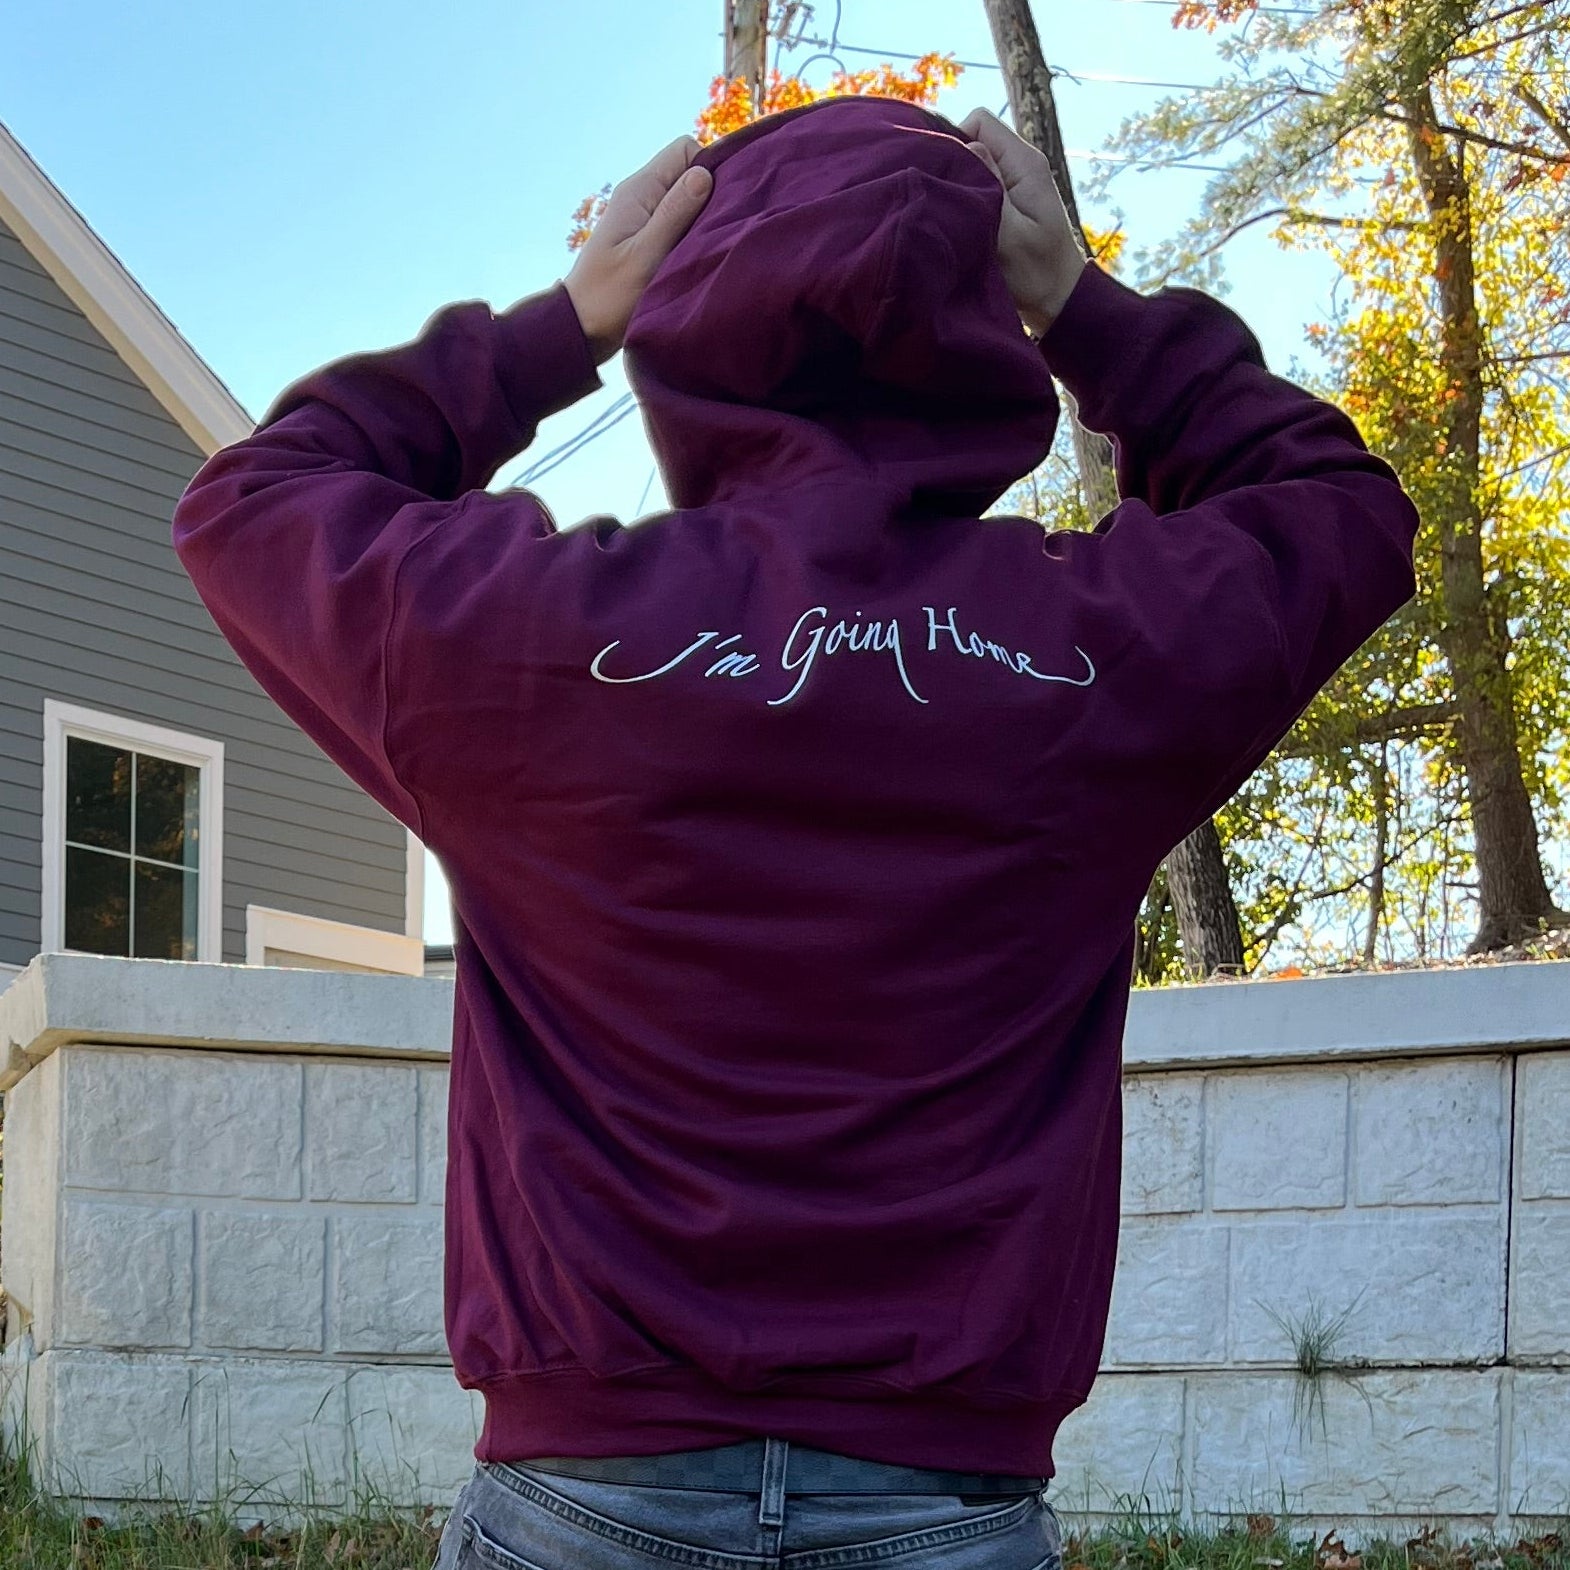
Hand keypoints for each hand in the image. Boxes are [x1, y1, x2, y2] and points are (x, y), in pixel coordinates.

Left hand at [562, 135, 713, 363]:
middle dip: (710, 194)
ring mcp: (644, 217)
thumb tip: (704, 175)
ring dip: (703, 219)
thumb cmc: (610, 295)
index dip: (708, 168)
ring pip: (687, 200)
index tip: (719, 204)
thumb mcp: (646, 255)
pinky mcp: (648, 239)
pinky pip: (680, 223)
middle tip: (718, 230)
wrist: (582, 327)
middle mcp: (642, 195)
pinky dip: (693, 234)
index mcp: (639, 189)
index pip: (685, 150)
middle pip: (689, 173)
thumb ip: (674, 213)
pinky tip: (697, 256)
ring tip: (708, 246)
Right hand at [957, 107, 1085, 337]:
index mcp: (1024, 163)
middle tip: (941, 199)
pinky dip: (963, 197)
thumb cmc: (1035, 274)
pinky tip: (959, 220)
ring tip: (951, 213)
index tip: (943, 178)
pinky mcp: (1006, 200)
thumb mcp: (1010, 234)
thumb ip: (989, 187)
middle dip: (951, 162)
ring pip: (972, 161)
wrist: (1058, 301)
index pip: (979, 121)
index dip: (954, 141)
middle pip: (972, 138)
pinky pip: (976, 183)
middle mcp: (1020, 164)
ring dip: (956, 183)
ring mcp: (1013, 182)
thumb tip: (966, 147)